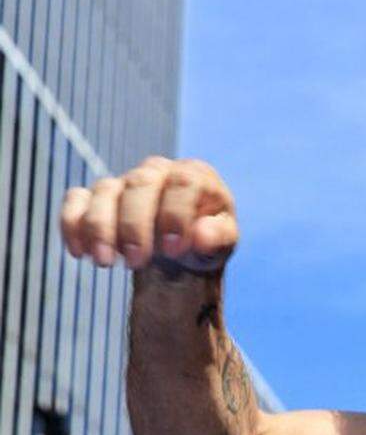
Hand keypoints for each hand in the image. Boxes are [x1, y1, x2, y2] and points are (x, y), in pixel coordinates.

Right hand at [59, 156, 237, 272]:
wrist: (181, 248)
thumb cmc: (205, 239)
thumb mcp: (223, 242)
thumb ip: (218, 237)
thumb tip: (200, 236)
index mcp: (194, 175)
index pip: (183, 183)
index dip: (176, 215)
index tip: (173, 249)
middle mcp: (157, 171)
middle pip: (141, 185)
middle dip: (135, 224)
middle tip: (136, 261)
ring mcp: (124, 182)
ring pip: (105, 191)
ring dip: (100, 227)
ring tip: (106, 262)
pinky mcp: (96, 197)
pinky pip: (76, 200)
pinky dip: (73, 224)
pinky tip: (79, 252)